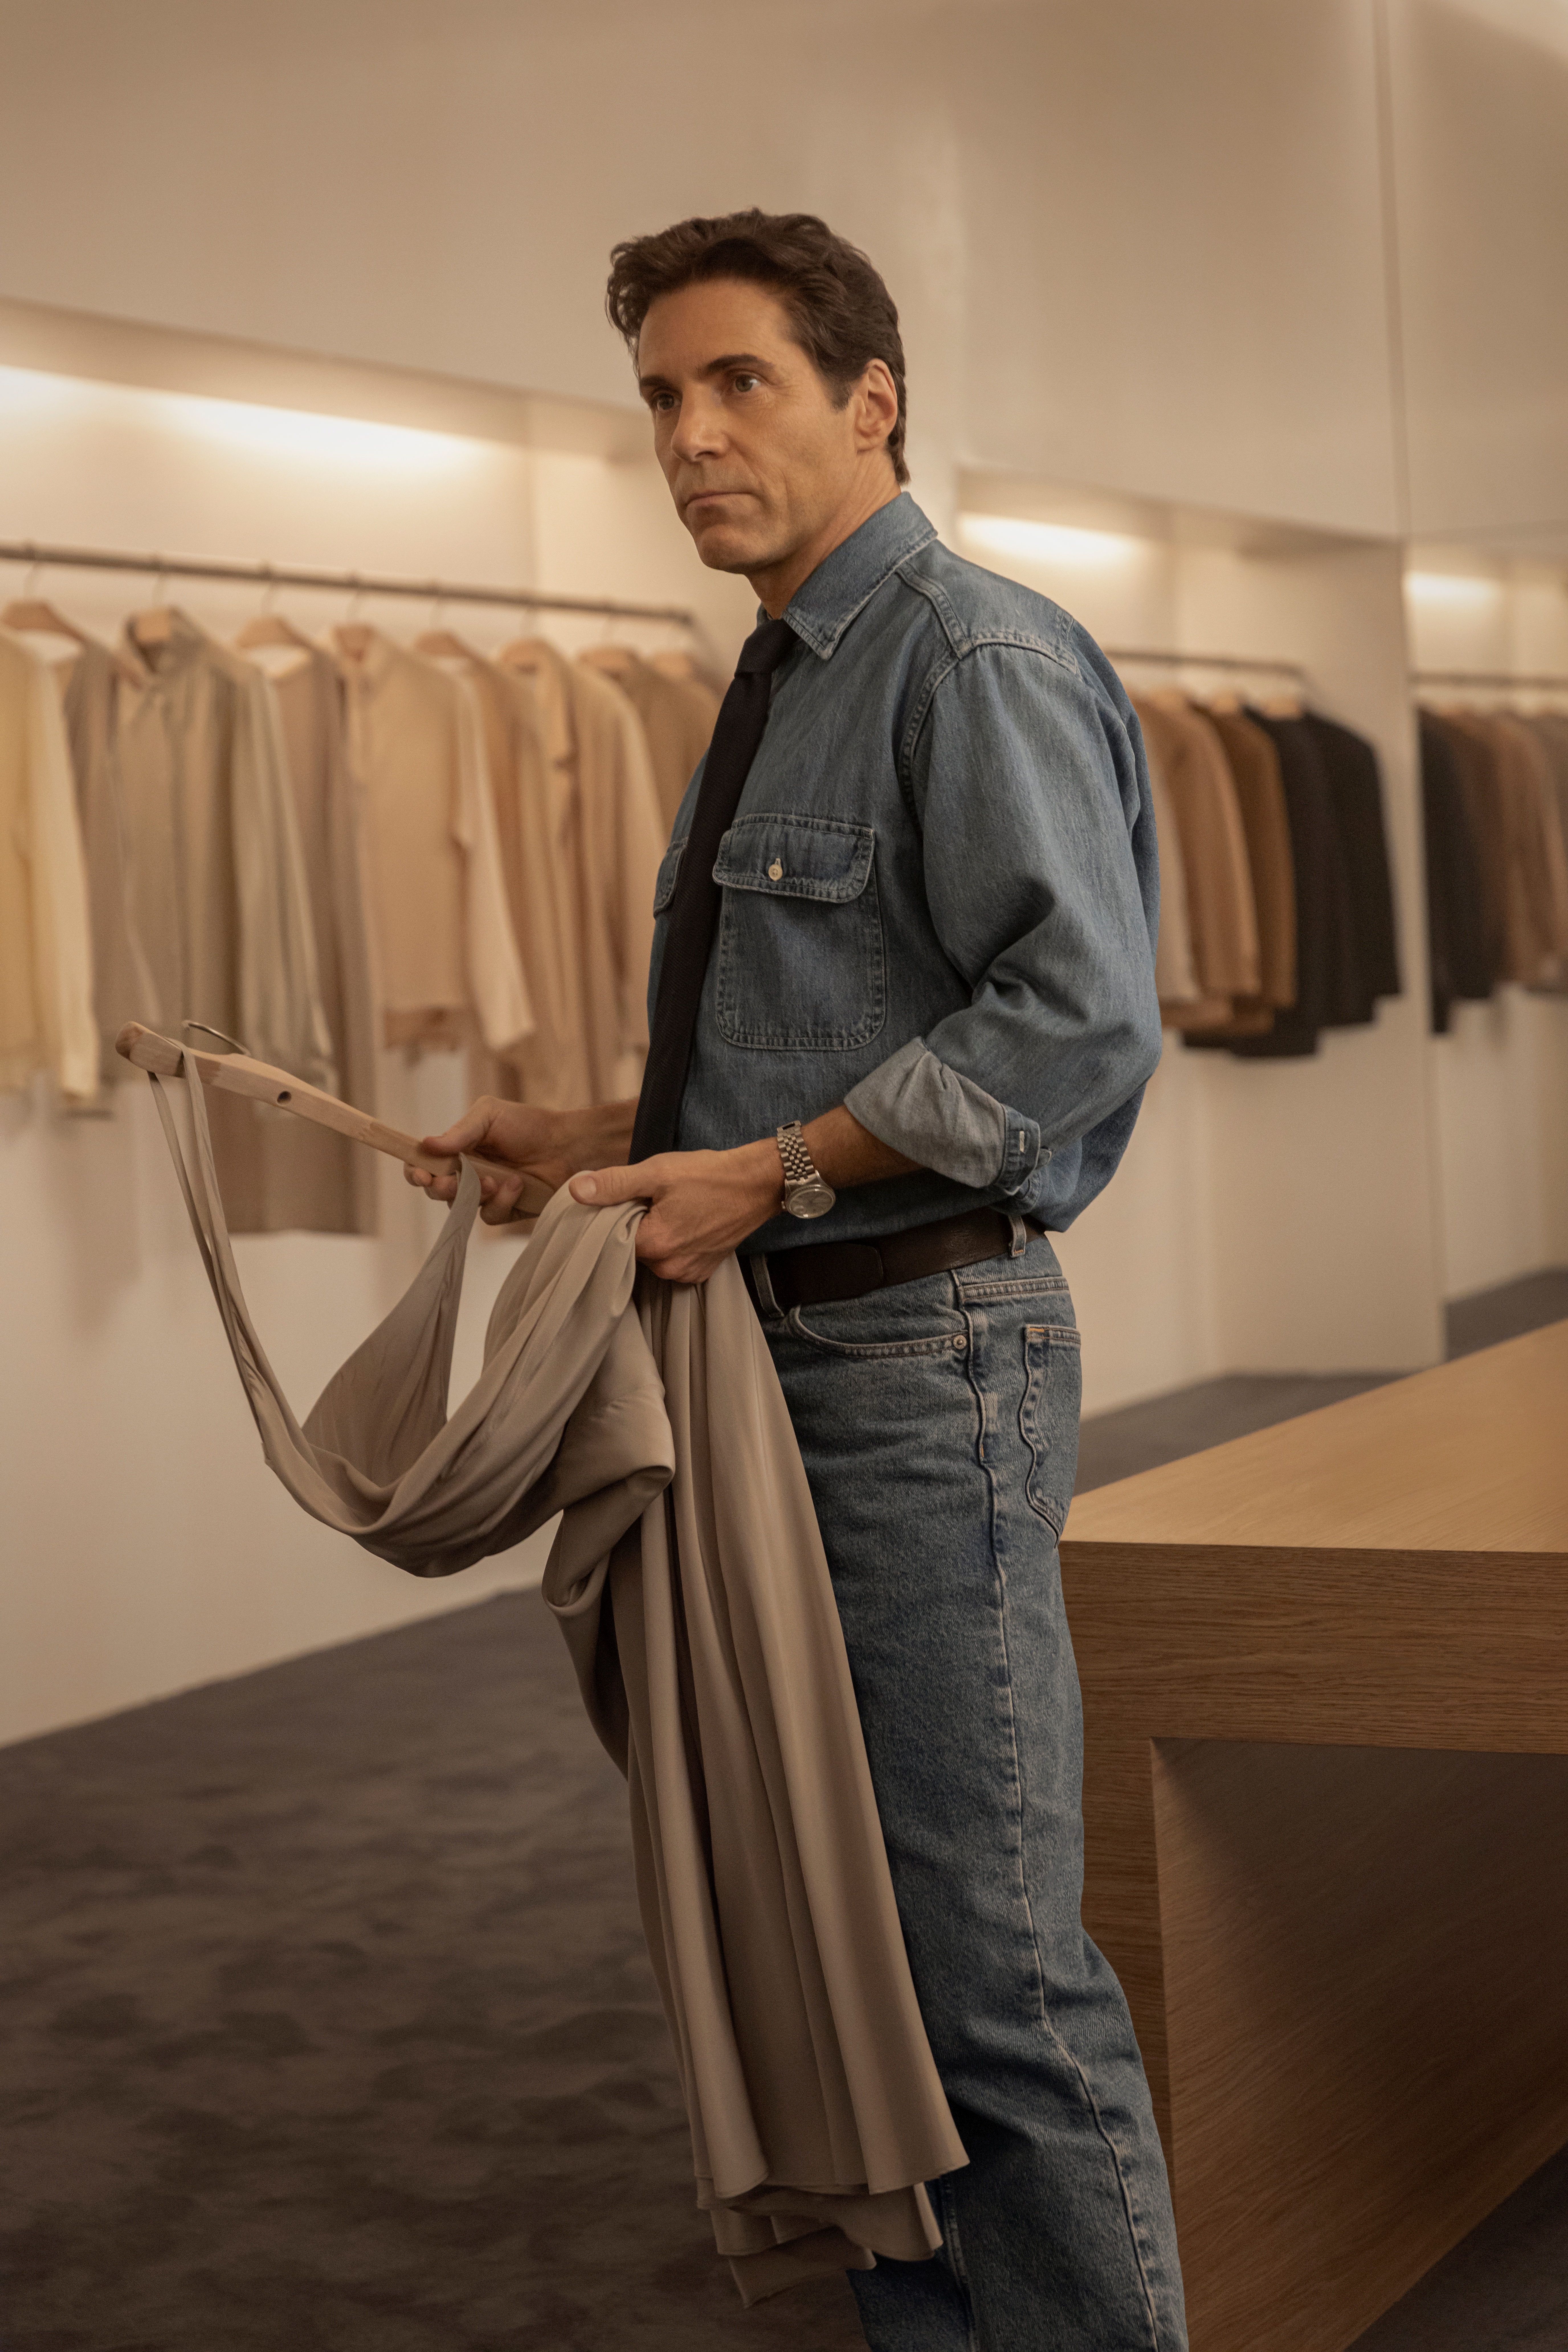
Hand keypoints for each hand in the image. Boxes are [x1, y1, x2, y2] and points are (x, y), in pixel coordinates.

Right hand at [404, 1096, 633, 1227]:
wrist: (566, 1144)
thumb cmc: (528, 1125)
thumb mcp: (489, 1116)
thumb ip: (458, 1132)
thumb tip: (425, 1144)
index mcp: (458, 1151)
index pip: (426, 1165)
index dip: (416, 1171)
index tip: (420, 1173)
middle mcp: (468, 1175)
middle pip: (437, 1191)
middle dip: (438, 1188)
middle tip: (447, 1182)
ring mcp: (485, 1195)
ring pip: (460, 1208)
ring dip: (473, 1194)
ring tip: (493, 1179)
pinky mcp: (505, 1210)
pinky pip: (489, 1216)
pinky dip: (501, 1201)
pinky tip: (517, 1184)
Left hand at [569, 1140, 782, 1282]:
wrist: (759, 1184)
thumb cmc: (710, 1174)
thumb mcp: (658, 1171)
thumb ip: (615, 1183)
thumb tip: (577, 1190)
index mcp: (655, 1245)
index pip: (613, 1237)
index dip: (617, 1215)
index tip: (630, 1198)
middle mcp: (670, 1268)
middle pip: (633, 1249)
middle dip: (637, 1226)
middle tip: (655, 1200)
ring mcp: (688, 1273)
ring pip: (653, 1257)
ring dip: (655, 1236)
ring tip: (674, 1210)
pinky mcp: (703, 1272)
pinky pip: (673, 1262)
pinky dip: (674, 1245)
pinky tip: (686, 1223)